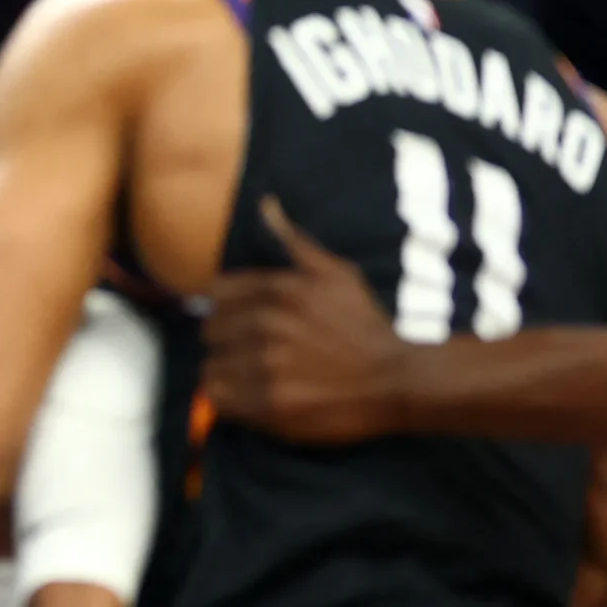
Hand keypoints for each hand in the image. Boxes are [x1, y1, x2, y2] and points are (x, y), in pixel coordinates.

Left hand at [203, 198, 414, 444]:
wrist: (397, 380)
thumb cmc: (364, 326)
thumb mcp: (337, 274)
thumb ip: (295, 241)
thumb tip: (265, 203)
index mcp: (282, 290)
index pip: (215, 294)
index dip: (226, 310)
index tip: (244, 323)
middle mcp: (271, 324)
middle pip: (209, 331)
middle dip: (227, 341)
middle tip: (254, 352)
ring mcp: (270, 365)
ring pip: (211, 365)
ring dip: (228, 372)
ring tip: (256, 375)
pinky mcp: (270, 403)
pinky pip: (219, 397)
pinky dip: (229, 398)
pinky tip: (252, 395)